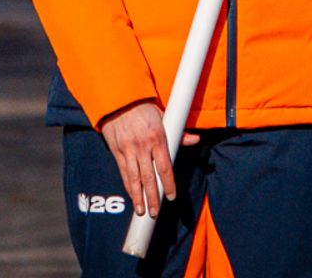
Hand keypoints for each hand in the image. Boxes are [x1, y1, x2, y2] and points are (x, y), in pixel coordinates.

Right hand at [97, 100, 197, 217]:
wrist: (119, 99)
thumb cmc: (143, 108)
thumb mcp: (163, 116)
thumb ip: (178, 133)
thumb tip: (195, 140)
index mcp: (157, 138)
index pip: (165, 167)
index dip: (169, 184)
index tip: (172, 197)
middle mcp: (142, 146)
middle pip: (149, 177)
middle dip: (153, 197)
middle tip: (155, 212)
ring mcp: (128, 149)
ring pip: (134, 178)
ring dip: (139, 196)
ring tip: (142, 211)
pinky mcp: (117, 150)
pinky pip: (123, 172)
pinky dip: (128, 186)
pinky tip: (132, 196)